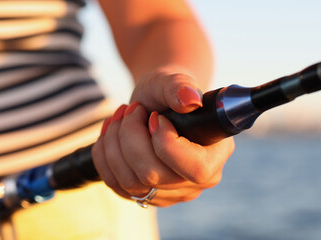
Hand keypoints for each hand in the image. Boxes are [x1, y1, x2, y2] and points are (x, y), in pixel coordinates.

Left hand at [92, 67, 233, 206]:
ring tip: (120, 117)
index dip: (165, 142)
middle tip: (132, 109)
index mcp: (215, 155)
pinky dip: (105, 156)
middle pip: (153, 175)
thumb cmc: (168, 91)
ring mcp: (171, 193)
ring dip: (114, 144)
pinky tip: (111, 134)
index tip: (155, 117)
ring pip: (130, 183)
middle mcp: (197, 182)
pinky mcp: (147, 196)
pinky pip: (116, 185)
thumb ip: (180, 86)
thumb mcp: (172, 79)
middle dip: (131, 137)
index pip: (194, 168)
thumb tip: (190, 100)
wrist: (155, 102)